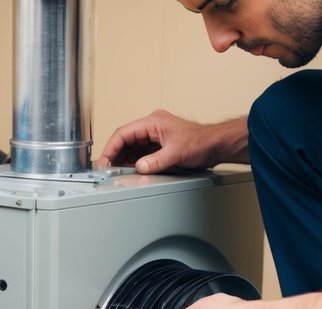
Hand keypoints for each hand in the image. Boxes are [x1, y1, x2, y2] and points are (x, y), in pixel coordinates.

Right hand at [97, 110, 247, 174]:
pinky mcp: (159, 146)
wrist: (216, 145)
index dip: (111, 147)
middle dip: (115, 155)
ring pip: (132, 148)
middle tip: (107, 170)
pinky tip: (131, 171)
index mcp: (153, 122)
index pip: (124, 133)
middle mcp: (152, 127)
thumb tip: (139, 167)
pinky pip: (141, 154)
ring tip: (117, 173)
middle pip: (125, 140)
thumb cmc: (201, 142)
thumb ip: (155, 161)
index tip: (105, 161)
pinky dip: (134, 163)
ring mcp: (155, 137)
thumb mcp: (176, 154)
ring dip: (124, 160)